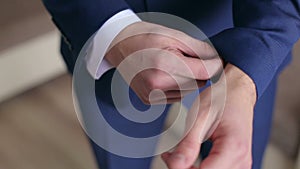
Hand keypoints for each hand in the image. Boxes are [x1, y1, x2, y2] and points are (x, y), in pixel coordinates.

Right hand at [105, 21, 222, 103]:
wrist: (120, 45)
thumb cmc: (145, 37)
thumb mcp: (176, 36)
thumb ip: (200, 49)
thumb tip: (216, 62)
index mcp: (165, 64)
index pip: (204, 72)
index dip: (214, 65)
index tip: (213, 60)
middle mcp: (157, 84)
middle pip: (197, 84)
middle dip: (199, 72)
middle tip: (188, 58)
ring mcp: (152, 94)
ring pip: (188, 92)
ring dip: (188, 80)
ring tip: (175, 65)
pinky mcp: (149, 100)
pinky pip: (175, 97)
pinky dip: (178, 87)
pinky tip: (168, 75)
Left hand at [162, 64, 256, 168]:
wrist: (238, 92)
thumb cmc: (221, 99)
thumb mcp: (200, 117)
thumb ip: (188, 144)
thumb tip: (174, 166)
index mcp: (233, 149)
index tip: (169, 157)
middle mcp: (241, 162)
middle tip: (171, 155)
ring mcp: (241, 165)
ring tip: (179, 154)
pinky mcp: (236, 164)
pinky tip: (189, 159)